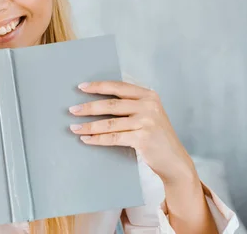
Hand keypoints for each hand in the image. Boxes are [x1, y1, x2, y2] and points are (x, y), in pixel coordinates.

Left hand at [68, 81, 195, 184]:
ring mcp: (147, 121)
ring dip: (89, 126)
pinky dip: (97, 139)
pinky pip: (113, 137)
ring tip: (74, 127)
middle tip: (72, 110)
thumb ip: (131, 103)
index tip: (81, 87)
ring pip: (109, 123)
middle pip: (110, 105)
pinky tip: (86, 139)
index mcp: (148, 95)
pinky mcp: (142, 138)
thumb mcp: (148, 113)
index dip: (98, 86)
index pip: (118, 87)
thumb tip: (99, 100)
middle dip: (88, 107)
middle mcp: (149, 105)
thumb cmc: (156, 136)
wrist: (174, 160)